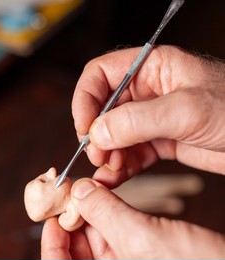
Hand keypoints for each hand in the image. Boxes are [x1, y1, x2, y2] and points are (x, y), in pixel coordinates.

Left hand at [41, 178, 224, 258]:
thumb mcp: (143, 239)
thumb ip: (107, 214)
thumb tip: (79, 190)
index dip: (51, 243)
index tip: (52, 215)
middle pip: (76, 253)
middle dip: (72, 222)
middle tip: (71, 195)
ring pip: (96, 242)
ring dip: (91, 216)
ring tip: (89, 192)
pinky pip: (117, 238)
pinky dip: (111, 217)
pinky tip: (109, 200)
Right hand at [72, 45, 224, 186]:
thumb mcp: (188, 109)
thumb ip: (138, 120)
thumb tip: (97, 132)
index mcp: (151, 68)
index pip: (100, 75)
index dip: (85, 99)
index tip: (84, 127)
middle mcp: (147, 92)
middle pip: (103, 109)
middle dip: (96, 134)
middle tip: (98, 155)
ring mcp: (151, 119)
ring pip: (113, 135)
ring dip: (106, 154)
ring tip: (109, 170)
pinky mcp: (159, 142)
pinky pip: (129, 154)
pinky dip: (119, 167)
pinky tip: (115, 178)